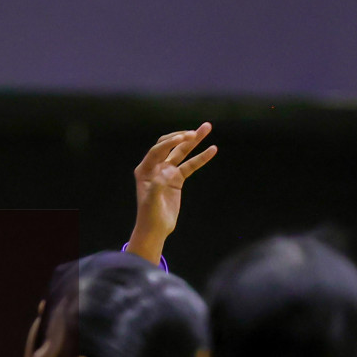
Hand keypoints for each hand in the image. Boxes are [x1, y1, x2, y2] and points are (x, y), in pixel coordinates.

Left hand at [128, 124, 215, 262]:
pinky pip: (190, 165)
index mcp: (144, 170)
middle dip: (183, 137)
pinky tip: (212, 149)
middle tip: (197, 132)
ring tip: (207, 127)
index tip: (183, 138)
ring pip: (182, 152)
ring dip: (194, 140)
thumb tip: (166, 173)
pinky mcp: (177, 178)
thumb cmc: (150, 217)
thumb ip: (156, 187)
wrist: (156, 229)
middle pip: (170, 146)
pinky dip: (201, 158)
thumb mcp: (151, 202)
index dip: (170, 142)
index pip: (157, 150)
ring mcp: (167, 171)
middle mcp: (155, 167)